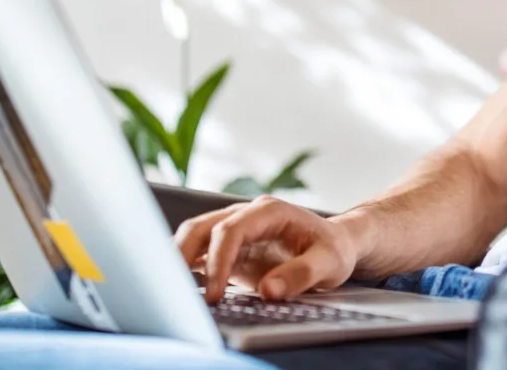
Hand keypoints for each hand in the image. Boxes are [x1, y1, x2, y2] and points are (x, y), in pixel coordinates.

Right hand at [174, 196, 359, 303]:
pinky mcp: (231, 250)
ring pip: (194, 238)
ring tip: (170, 289)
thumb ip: (301, 275)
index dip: (218, 261)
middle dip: (182, 255)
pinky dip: (187, 268)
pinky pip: (200, 255)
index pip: (231, 230)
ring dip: (178, 260)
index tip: (215, 293)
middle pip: (201, 228)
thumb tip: (269, 291)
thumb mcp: (329, 262)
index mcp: (269, 212)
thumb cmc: (334, 249)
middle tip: (175, 289)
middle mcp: (247, 216)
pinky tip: (180, 287)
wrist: (336, 245)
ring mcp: (236, 231)